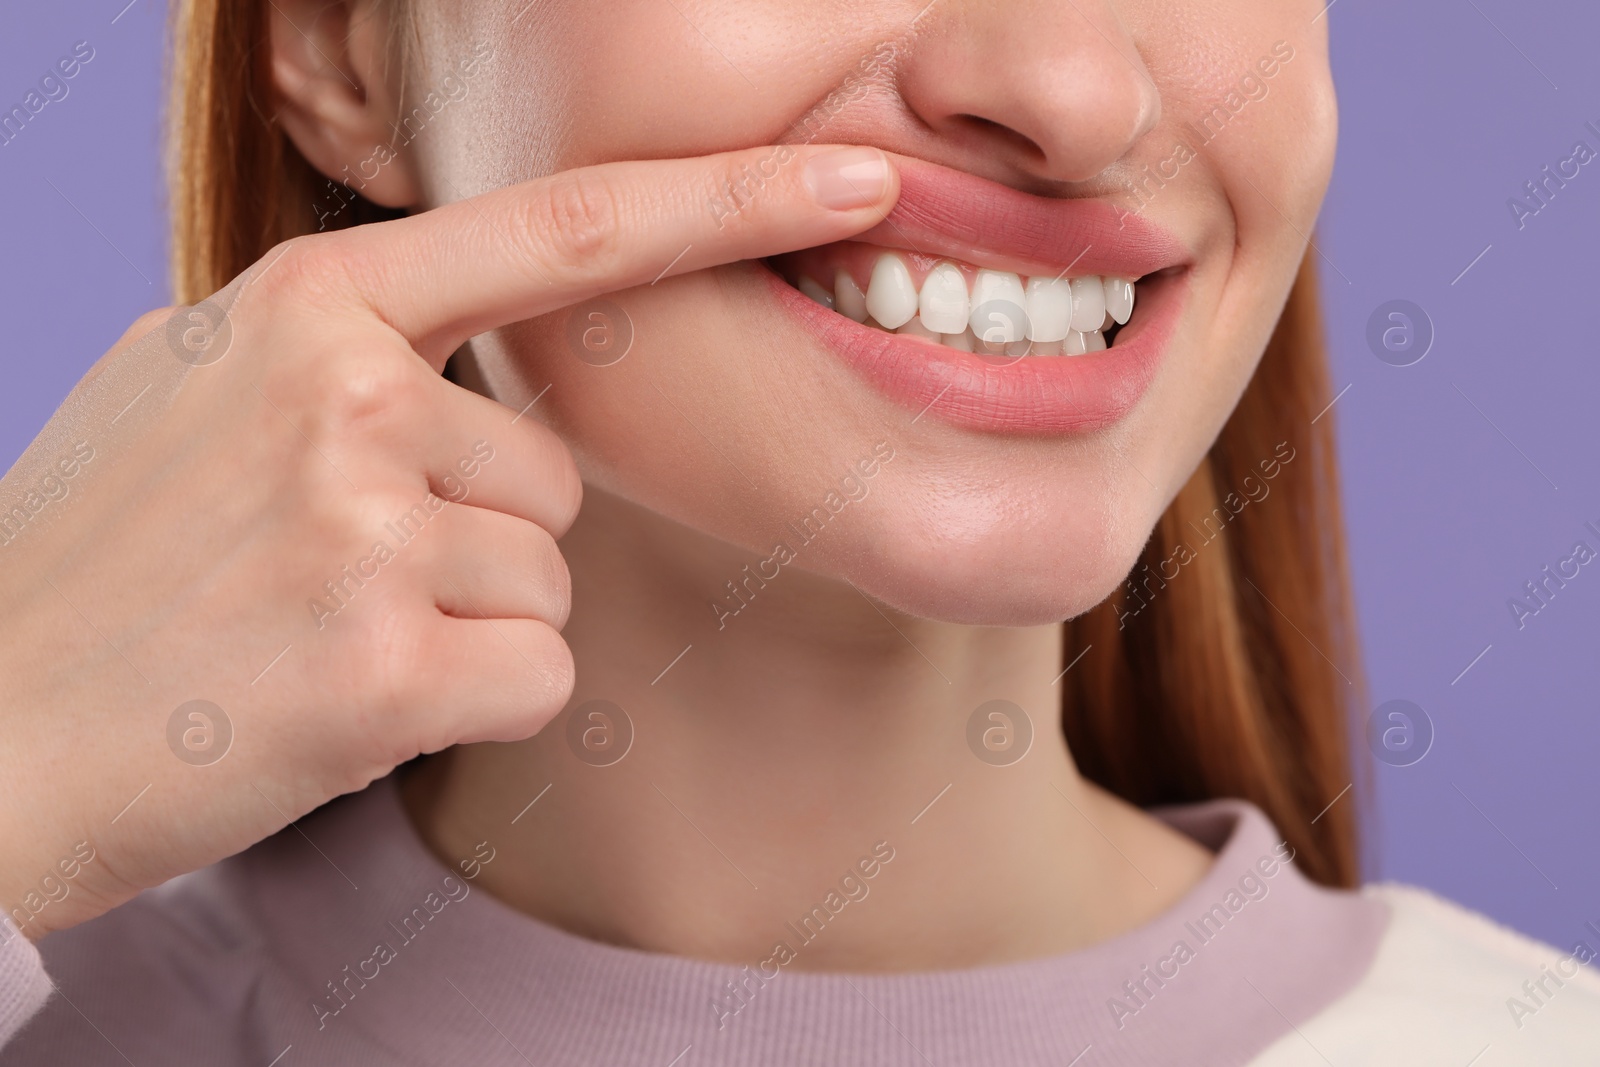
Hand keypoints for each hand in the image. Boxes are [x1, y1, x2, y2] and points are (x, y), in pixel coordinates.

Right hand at [0, 145, 897, 937]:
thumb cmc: (107, 564)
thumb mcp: (203, 389)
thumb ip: (354, 347)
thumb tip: (487, 354)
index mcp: (311, 305)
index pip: (565, 230)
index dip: (725, 198)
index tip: (852, 178)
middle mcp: (349, 394)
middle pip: (557, 474)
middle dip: (476, 538)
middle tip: (325, 576)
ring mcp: (368, 527)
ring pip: (550, 580)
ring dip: (462, 626)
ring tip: (314, 634)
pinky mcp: (389, 665)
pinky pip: (538, 676)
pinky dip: (465, 706)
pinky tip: (342, 702)